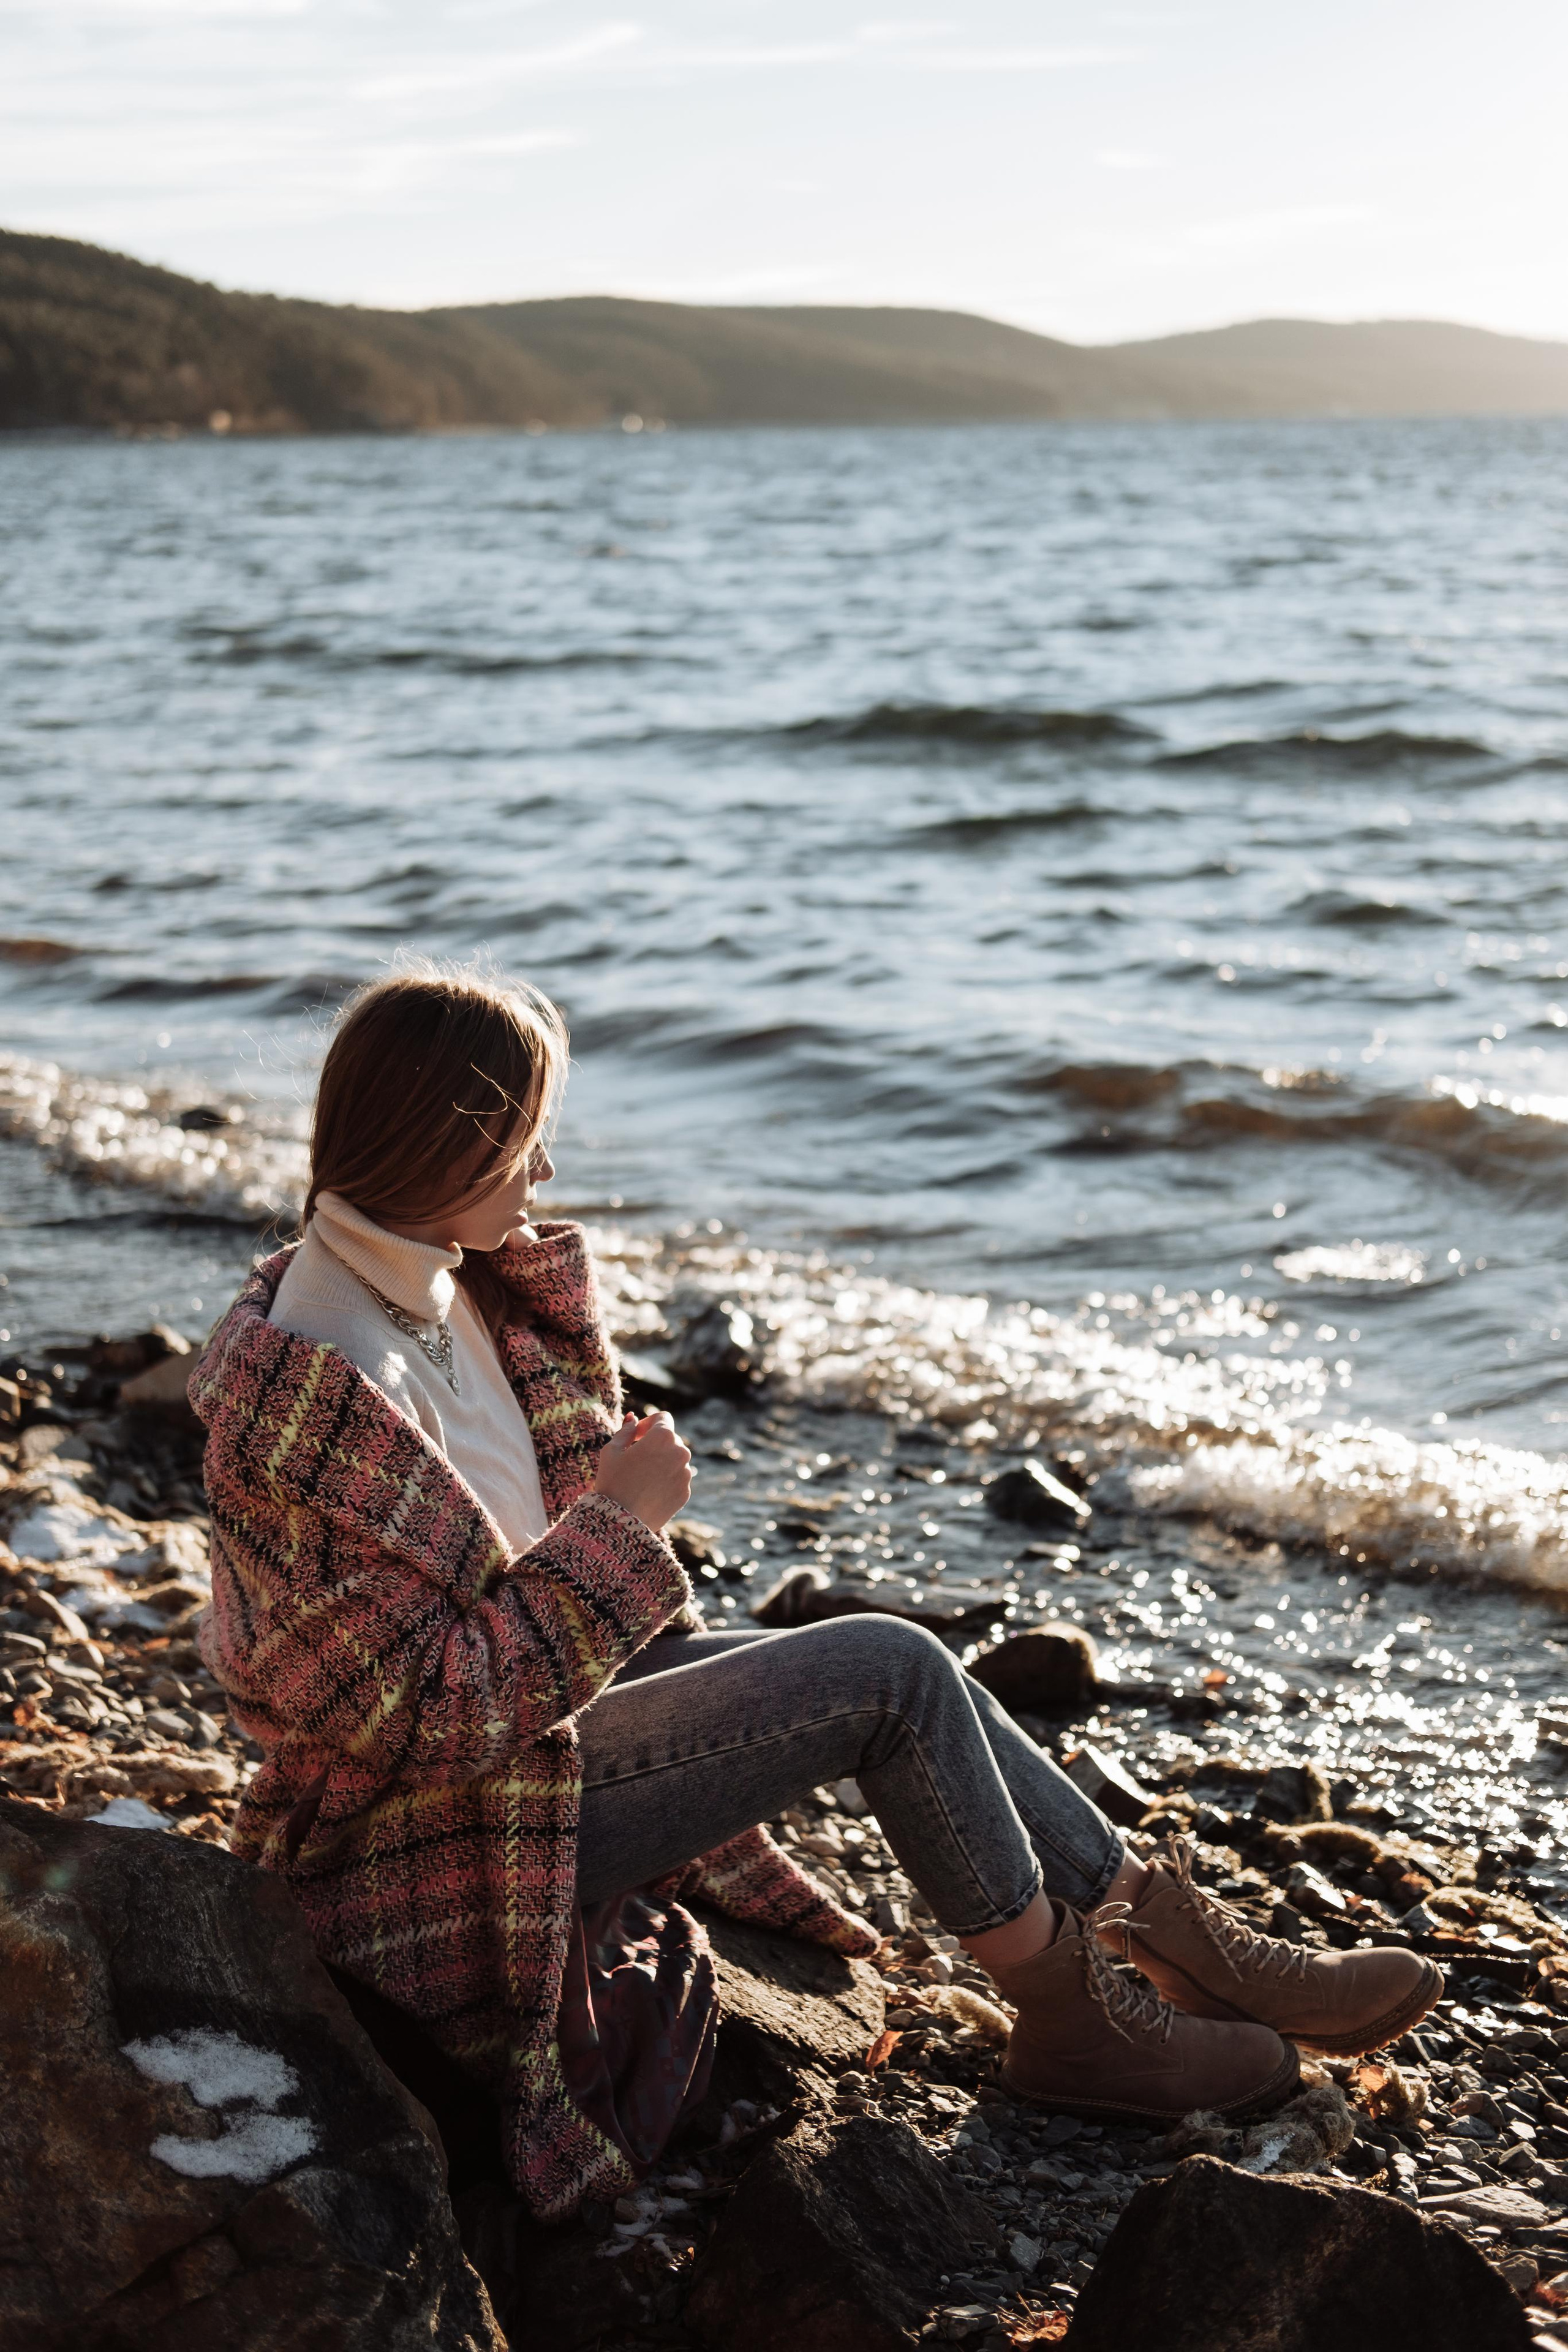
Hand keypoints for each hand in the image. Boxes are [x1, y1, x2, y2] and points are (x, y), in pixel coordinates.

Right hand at [593, 1411, 692, 1532]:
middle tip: (635, 1458)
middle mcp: (680, 1452)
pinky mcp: (685, 1492)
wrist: (620, 1521)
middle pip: (670, 1439)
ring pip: (675, 1460)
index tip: (637, 1436)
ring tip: (640, 1478)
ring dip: (661, 1462)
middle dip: (655, 1444)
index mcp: (663, 1436)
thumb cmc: (612, 1482)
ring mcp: (685, 1474)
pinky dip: (665, 1480)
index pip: (662, 1418)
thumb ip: (626, 1431)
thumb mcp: (612, 1450)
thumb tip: (633, 1418)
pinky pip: (677, 1479)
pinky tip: (648, 1491)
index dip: (648, 1424)